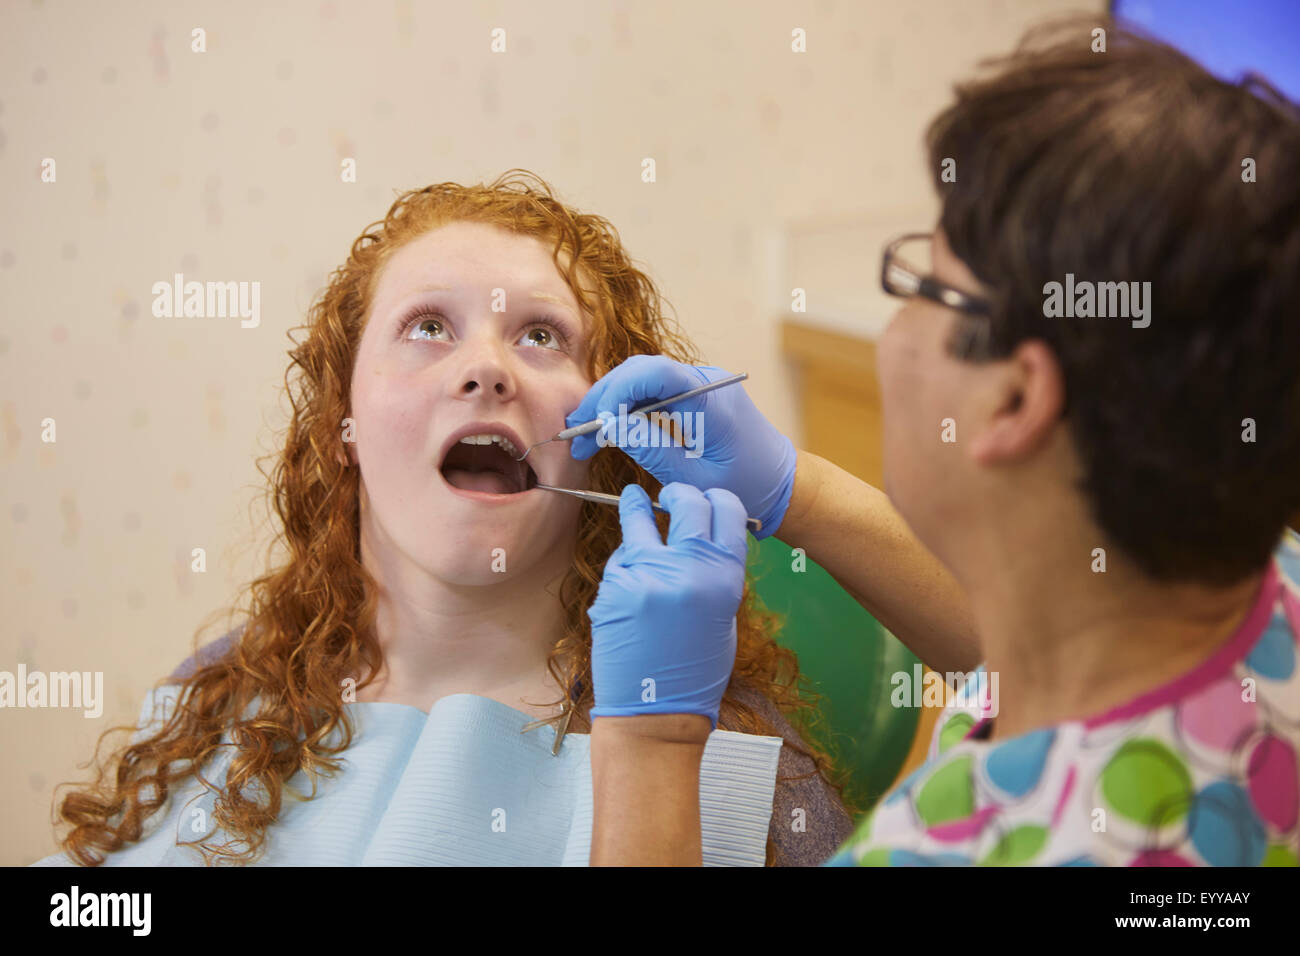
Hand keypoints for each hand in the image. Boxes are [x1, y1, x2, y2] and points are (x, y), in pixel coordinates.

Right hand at [566, 355, 797, 538]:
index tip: (595, 424)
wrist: (781, 484)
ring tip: (585, 441)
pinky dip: (627, 409)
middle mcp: (705, 382)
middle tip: (576, 437)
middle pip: (640, 372)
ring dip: (611, 406)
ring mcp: (700, 384)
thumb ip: (650, 448)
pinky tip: (607, 433)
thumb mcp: (692, 477)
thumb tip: (609, 425)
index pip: (653, 373)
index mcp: (710, 400)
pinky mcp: (695, 395)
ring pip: (641, 381)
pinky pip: (653, 391)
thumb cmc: (745, 486)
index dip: (616, 392)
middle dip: (603, 401)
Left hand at [588, 482, 747, 729]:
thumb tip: (702, 537)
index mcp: (725, 578)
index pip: (727, 511)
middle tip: (670, 496)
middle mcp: (690, 569)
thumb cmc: (693, 671)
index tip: (706, 497)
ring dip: (637, 506)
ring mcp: (648, 574)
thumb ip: (714, 573)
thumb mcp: (723, 616)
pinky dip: (626, 562)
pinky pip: (621, 559)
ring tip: (633, 498)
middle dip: (678, 494)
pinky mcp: (615, 585)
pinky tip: (630, 577)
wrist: (654, 711)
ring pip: (640, 520)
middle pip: (686, 503)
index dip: (717, 499)